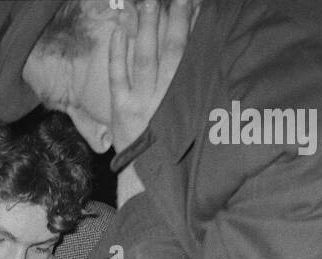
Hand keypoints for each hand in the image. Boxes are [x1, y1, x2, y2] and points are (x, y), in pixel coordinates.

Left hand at [108, 0, 192, 152]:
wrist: (148, 179)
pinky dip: (117, 54)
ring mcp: (140, 103)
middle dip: (174, 21)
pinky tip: (119, 31)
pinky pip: (117, 78)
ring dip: (146, 29)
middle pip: (170, 52)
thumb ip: (197, 90)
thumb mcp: (192, 121)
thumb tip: (204, 56)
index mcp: (185, 99)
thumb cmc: (174, 148)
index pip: (191, 56)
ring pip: (144, 59)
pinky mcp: (120, 110)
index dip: (194, 29)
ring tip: (147, 1)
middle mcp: (164, 98)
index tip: (196, 4)